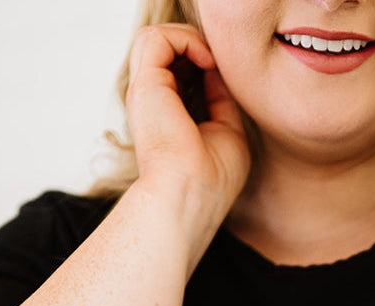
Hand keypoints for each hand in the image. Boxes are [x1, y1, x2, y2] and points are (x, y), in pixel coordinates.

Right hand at [126, 24, 250, 216]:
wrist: (189, 198)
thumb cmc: (211, 181)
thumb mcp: (227, 132)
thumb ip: (222, 99)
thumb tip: (220, 71)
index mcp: (168, 115)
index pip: (180, 71)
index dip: (206, 64)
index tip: (230, 78)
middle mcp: (152, 101)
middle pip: (167, 52)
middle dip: (197, 47)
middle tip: (221, 64)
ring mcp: (146, 92)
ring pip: (158, 39)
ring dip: (190, 40)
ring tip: (213, 60)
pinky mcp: (145, 85)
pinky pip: (157, 38)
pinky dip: (186, 40)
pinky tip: (207, 60)